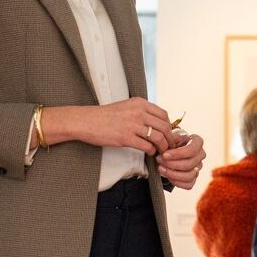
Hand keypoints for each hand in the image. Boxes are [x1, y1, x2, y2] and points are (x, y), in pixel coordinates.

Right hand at [39, 98, 176, 154]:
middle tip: (170, 146)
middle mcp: (138, 112)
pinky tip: (150, 153)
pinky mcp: (126, 137)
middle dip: (170, 139)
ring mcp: (132, 125)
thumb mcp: (125, 106)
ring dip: (163, 147)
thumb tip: (155, 122)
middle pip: (164, 126)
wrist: (86, 121)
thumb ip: (141, 112)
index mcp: (139, 103)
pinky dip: (151, 151)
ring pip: (158, 137)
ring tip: (162, 152)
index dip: (170, 126)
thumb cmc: (104, 116)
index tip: (169, 134)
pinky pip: (146, 146)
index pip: (163, 114)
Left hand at [156, 131, 205, 188]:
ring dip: (173, 174)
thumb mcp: (170, 135)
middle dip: (172, 164)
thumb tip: (166, 147)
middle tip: (159, 160)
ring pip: (190, 176)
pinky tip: (167, 176)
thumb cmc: (170, 140)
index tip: (164, 155)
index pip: (192, 150)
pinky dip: (176, 182)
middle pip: (190, 164)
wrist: (169, 148)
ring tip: (161, 168)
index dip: (178, 154)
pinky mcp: (193, 178)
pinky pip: (188, 185)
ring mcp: (198, 167)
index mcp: (197, 142)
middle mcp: (201, 155)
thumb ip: (170, 139)